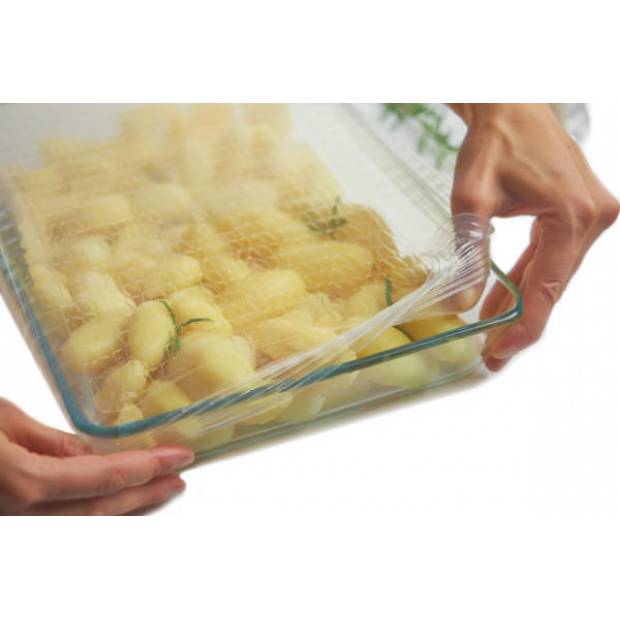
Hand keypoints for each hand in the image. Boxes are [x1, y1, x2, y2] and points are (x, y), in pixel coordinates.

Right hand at [0, 398, 194, 514]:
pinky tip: (112, 501)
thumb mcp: (6, 419)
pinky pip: (60, 522)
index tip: (179, 457)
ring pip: (81, 524)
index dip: (148, 468)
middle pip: (100, 510)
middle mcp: (22, 513)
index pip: (105, 477)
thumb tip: (95, 451)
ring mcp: (14, 522)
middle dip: (146, 495)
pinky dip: (93, 512)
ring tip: (155, 492)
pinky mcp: (8, 518)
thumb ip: (53, 441)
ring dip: (124, 509)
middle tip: (178, 479)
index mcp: (27, 481)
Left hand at [449, 104, 618, 369]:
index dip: (523, 327)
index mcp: (573, 216)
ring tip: (490, 324)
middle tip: (491, 348)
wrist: (510, 104)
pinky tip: (504, 293)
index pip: (546, 288)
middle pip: (554, 285)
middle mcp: (594, 217)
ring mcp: (593, 214)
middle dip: (521, 318)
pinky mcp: (583, 210)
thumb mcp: (472, 203)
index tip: (500, 352)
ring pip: (555, 273)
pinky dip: (530, 275)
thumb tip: (460, 303)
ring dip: (524, 298)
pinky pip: (555, 255)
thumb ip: (470, 256)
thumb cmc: (493, 144)